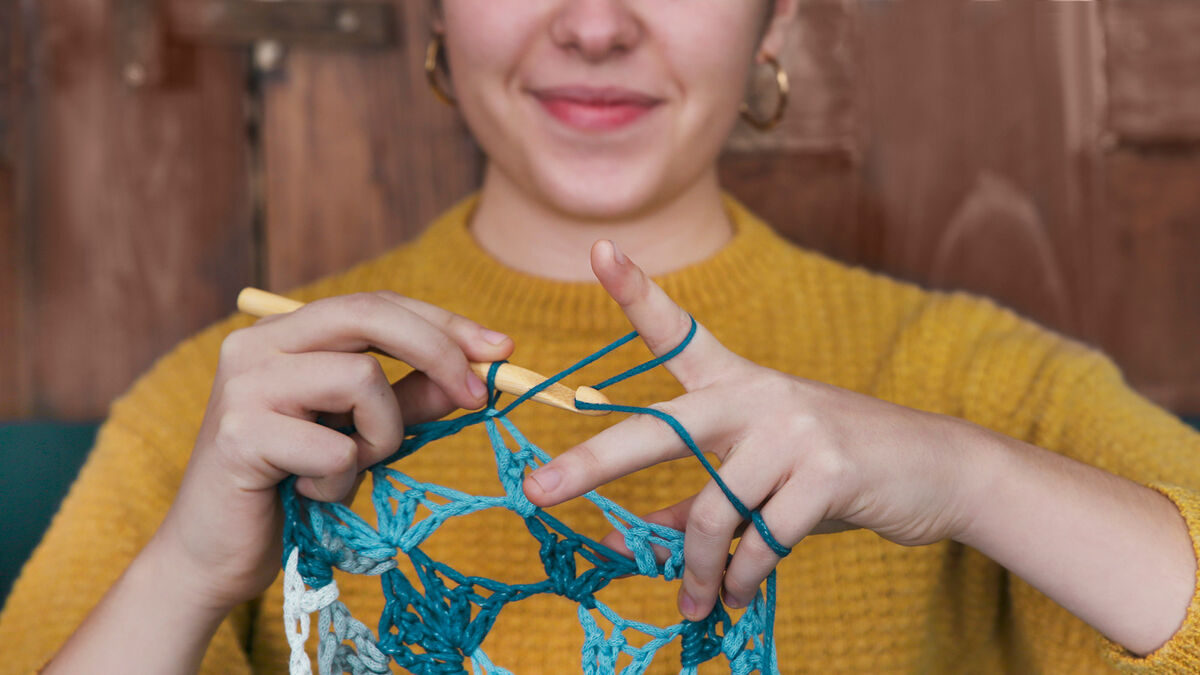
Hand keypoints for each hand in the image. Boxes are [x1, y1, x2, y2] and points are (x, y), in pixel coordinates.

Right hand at [152, 292, 513, 612]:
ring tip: (351, 468)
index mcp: (287, 334)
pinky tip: (309, 495)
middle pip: (370, 314)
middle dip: (439, 350)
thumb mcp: (366, 435)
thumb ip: (412, 399)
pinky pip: (336, 450)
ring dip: (382, 436)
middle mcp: (258, 344)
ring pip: (362, 379)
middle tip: (478, 394)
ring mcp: (243, 385)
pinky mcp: (238, 435)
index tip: (501, 348)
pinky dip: (343, 482)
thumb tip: (478, 370)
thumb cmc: (296, 489)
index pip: (377, 305)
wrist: (214, 558)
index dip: (444, 323)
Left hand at [523, 241, 990, 620]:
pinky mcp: (829, 472)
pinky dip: (745, 578)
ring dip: (699, 568)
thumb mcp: (762, 475)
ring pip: (715, 510)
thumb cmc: (832, 471)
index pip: (679, 331)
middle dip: (594, 461)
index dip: (637, 292)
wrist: (937, 469)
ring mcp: (795, 429)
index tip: (599, 250)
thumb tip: (636, 537)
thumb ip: (698, 498)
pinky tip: (739, 596)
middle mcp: (759, 394)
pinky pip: (764, 540)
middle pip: (662, 428)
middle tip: (538, 491)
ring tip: (696, 602)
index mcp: (738, 383)